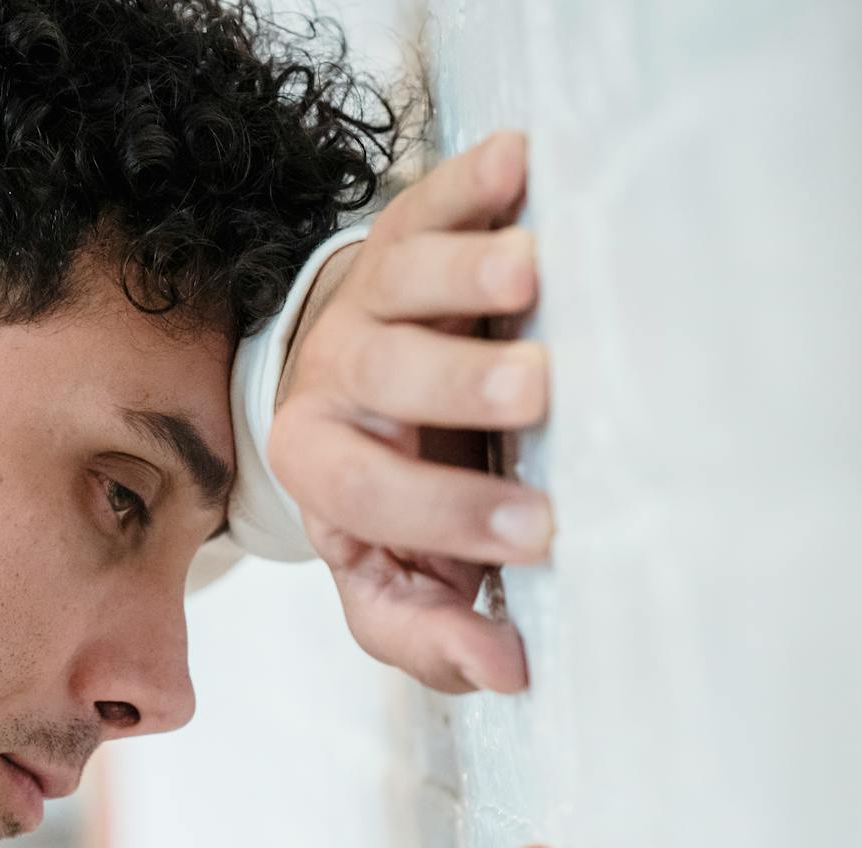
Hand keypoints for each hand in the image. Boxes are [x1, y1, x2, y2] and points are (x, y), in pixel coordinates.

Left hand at [270, 131, 548, 693]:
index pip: (366, 493)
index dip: (445, 514)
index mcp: (321, 465)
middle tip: (536, 388)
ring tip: (532, 274)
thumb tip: (506, 672)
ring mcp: (373, 295)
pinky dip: (478, 178)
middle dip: (454, 385)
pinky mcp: (411, 226)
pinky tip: (522, 161)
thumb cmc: (402, 492)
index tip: (540, 529)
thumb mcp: (398, 576)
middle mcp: (336, 375)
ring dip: (465, 274)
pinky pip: (435, 195)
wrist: (374, 379)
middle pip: (380, 374)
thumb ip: (431, 632)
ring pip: (403, 275)